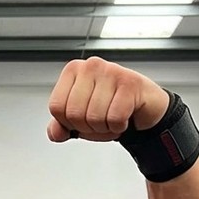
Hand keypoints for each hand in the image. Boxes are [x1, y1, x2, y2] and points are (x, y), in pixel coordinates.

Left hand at [47, 57, 168, 143]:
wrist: (143, 105)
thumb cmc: (110, 107)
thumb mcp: (80, 119)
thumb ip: (61, 126)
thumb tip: (55, 133)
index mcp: (73, 70)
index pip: (56, 107)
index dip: (69, 123)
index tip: (83, 118)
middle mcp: (90, 66)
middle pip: (74, 114)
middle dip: (88, 128)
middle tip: (100, 120)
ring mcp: (111, 71)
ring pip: (94, 118)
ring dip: (105, 128)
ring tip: (112, 118)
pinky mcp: (130, 82)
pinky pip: (114, 118)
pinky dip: (119, 127)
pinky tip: (125, 117)